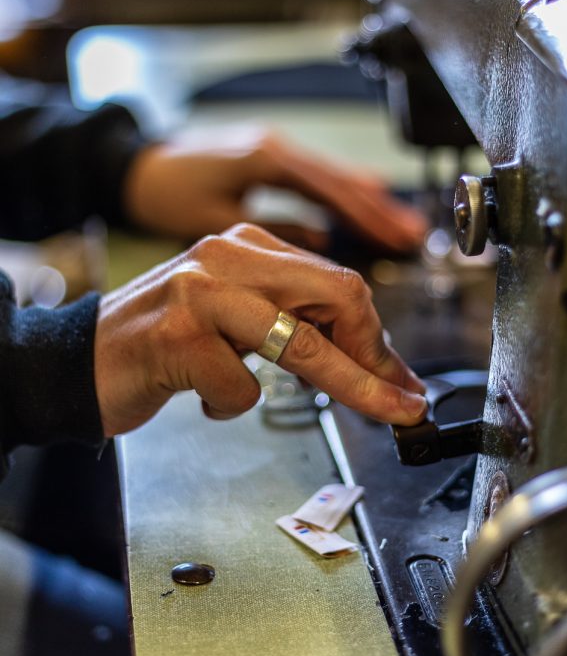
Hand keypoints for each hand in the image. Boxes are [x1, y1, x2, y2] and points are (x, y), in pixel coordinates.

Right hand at [95, 223, 426, 436]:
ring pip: (302, 343)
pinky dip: (233, 405)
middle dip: (377, 359)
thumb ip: (294, 324)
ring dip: (349, 387)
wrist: (78, 358)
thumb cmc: (162, 342)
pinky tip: (203, 397)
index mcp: (245, 244)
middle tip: (400, 403)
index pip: (336, 283)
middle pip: (335, 299)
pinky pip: (241, 387)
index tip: (398, 381)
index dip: (376, 338)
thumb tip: (373, 364)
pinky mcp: (176, 337)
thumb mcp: (234, 319)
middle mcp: (225, 257)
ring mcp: (200, 293)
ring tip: (373, 412)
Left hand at [122, 126, 425, 250]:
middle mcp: (279, 148)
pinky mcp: (271, 160)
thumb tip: (322, 246)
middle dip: (380, 210)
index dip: (366, 217)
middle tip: (414, 235)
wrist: (133, 165)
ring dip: (369, 203)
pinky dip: (344, 196)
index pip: (330, 191)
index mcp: (268, 159)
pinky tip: (369, 204)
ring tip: (404, 227)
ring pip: (334, 178)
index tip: (395, 239)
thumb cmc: (165, 192)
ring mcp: (277, 151)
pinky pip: (318, 180)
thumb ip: (270, 233)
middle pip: (341, 181)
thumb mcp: (214, 220)